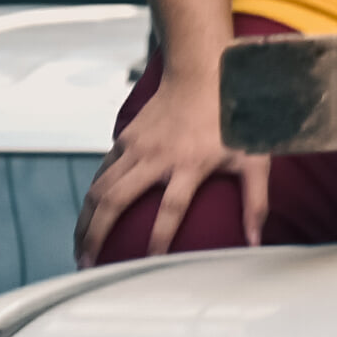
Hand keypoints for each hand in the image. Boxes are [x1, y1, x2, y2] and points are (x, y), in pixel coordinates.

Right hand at [81, 55, 264, 261]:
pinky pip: (102, 172)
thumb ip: (256, 201)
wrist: (203, 72)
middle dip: (96, 236)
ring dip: (85, 220)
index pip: (171, 209)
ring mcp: (137, 146)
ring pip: (99, 189)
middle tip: (89, 265)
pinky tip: (88, 216)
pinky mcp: (126, 138)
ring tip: (80, 249)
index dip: (159, 239)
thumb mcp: (254, 157)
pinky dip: (92, 196)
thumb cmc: (232, 116)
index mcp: (189, 163)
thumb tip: (255, 241)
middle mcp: (157, 156)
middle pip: (115, 201)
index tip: (148, 265)